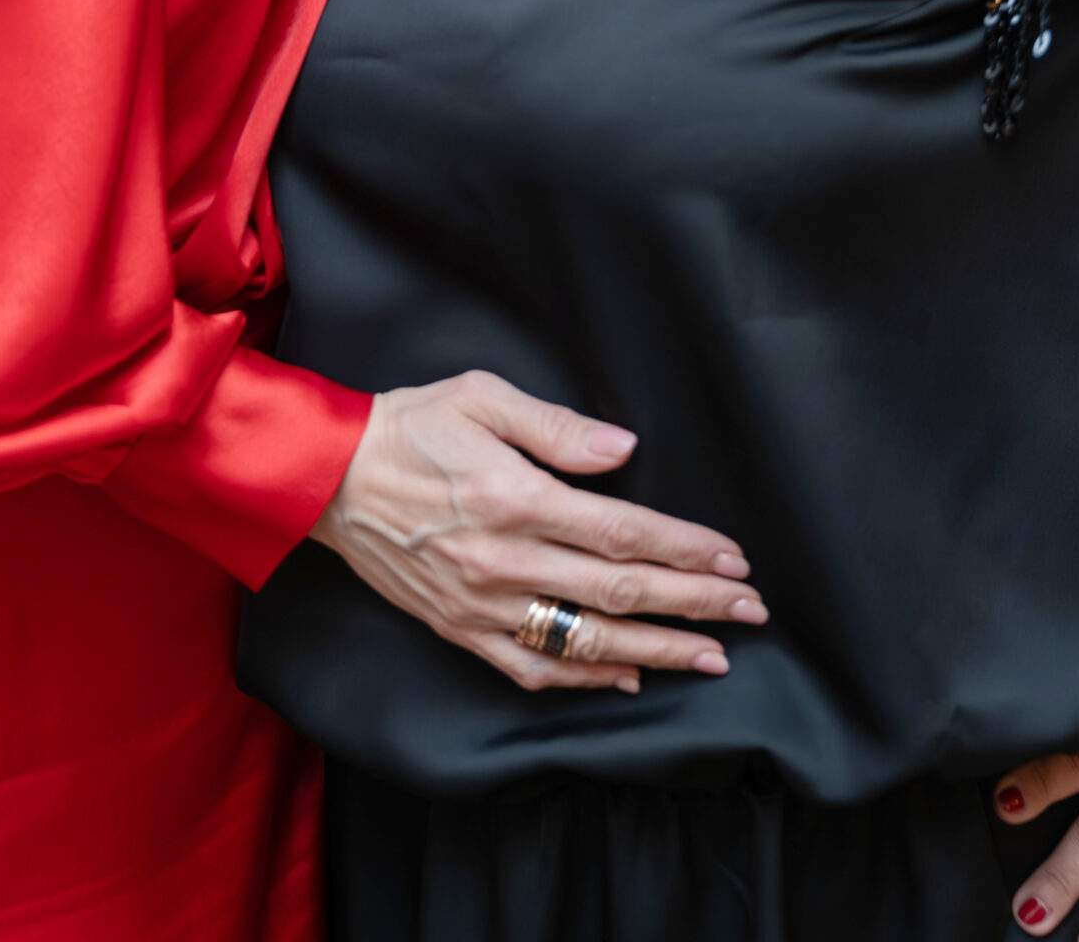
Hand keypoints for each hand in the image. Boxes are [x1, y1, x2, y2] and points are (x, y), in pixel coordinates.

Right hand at [310, 370, 766, 694]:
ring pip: (588, 641)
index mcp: (517, 497)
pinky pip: (534, 667)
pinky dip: (588, 681)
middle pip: (621, 591)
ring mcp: (482, 604)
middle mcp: (506, 560)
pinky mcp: (460, 629)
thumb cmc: (410, 426)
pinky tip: (629, 679)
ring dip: (660, 651)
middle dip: (696, 603)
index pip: (625, 532)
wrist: (328, 478)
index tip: (733, 558)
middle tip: (750, 611)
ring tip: (713, 656)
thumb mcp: (482, 396)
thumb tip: (624, 450)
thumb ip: (557, 427)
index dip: (687, 550)